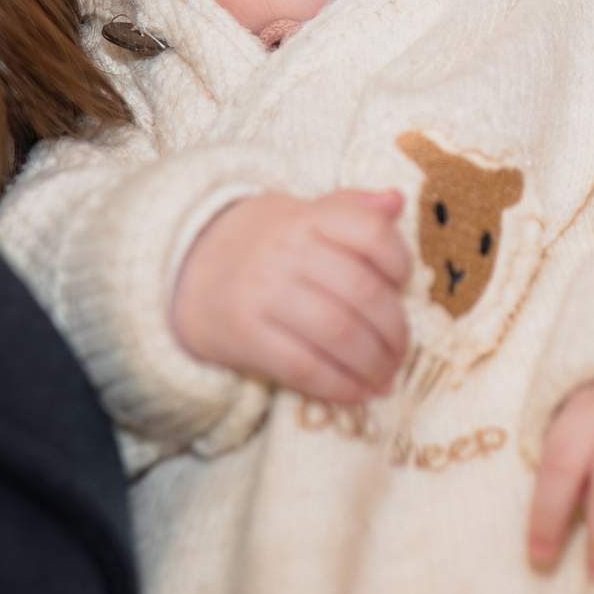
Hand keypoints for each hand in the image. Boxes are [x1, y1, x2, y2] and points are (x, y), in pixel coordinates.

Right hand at [171, 190, 410, 402]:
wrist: (190, 270)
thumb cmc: (264, 244)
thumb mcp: (303, 215)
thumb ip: (352, 209)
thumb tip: (397, 201)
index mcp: (307, 217)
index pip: (369, 231)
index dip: (398, 261)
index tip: (403, 284)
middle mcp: (286, 251)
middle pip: (362, 291)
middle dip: (394, 329)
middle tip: (401, 350)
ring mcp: (263, 293)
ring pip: (339, 332)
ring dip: (374, 361)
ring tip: (386, 375)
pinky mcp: (245, 336)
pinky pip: (304, 366)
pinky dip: (340, 385)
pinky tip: (358, 392)